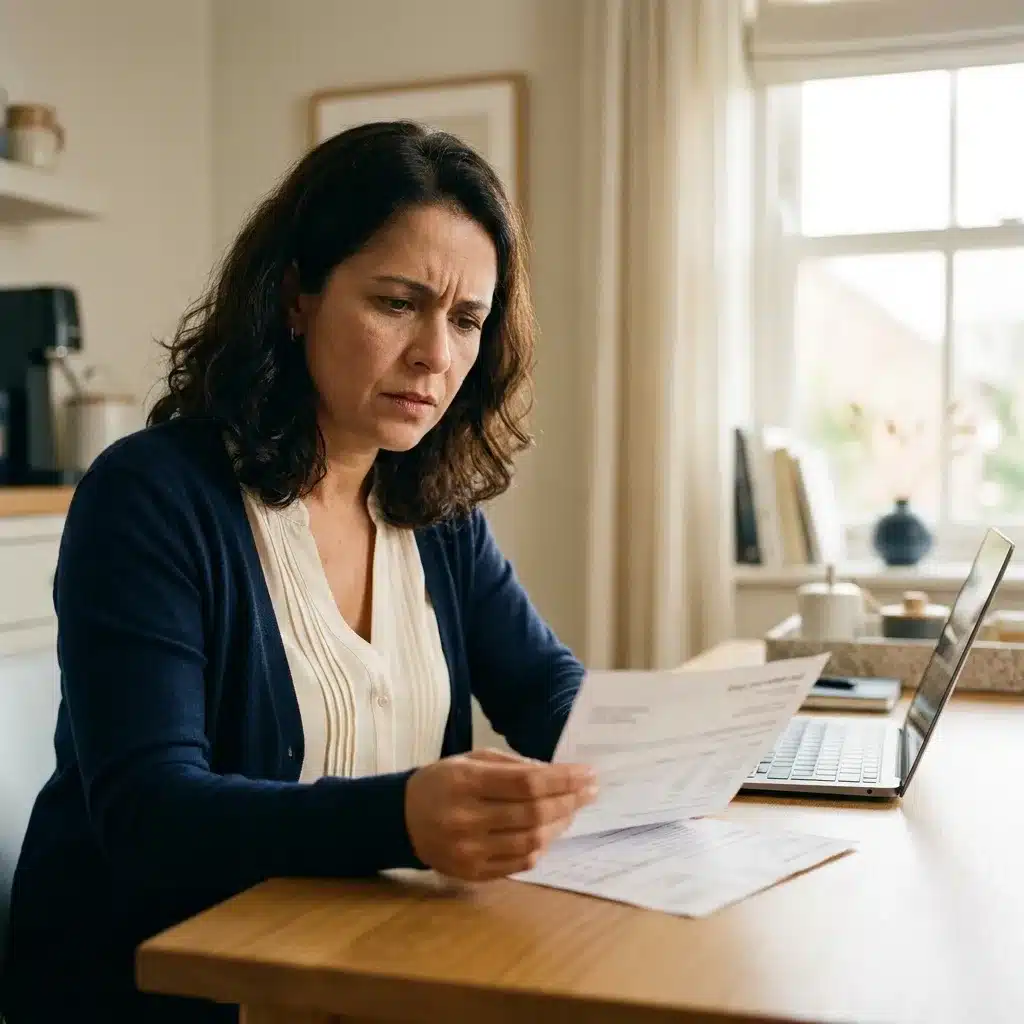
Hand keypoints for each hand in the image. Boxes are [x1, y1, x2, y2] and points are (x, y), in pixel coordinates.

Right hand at [404, 748, 597, 880]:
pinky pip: (520, 863)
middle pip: (534, 813)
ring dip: (560, 825)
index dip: (563, 779)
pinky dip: (541, 847)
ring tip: (572, 810)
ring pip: (532, 841)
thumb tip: (554, 773)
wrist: (401, 819)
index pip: (527, 783)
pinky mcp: (472, 872)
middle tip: (589, 791)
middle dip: (569, 800)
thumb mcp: (470, 760)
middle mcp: (467, 818)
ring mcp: (469, 850)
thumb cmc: (441, 782)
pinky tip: (549, 832)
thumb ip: (512, 764)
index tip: (587, 773)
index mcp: (466, 783)